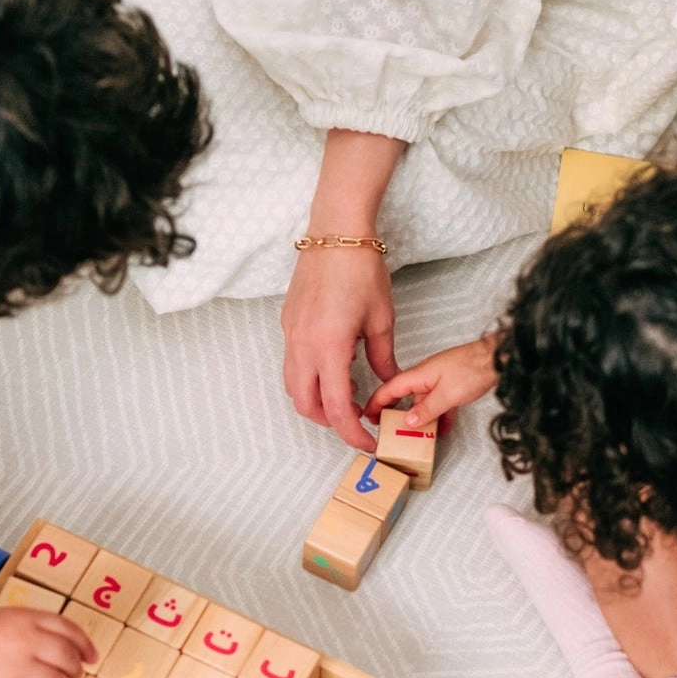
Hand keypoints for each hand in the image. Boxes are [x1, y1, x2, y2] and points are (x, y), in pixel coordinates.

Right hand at [282, 248, 396, 452]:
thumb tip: (389, 383)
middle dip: (331, 422)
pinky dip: (310, 378)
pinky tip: (336, 367)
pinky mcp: (287, 324)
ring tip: (348, 394)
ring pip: (294, 387)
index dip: (351, 433)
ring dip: (317, 401)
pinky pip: (292, 364)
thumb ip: (384, 358)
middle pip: (306, 406)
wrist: (335, 234)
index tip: (368, 442)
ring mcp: (290, 335)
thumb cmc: (361, 270)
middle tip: (358, 420)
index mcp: (328, 348)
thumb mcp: (382, 320)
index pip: (335, 408)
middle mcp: (302, 346)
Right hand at [365, 337, 496, 428]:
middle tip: (388, 427)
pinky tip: (442, 428)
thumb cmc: (472, 368)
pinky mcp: (452, 385)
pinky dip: (438, 416)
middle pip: (403, 395)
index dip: (376, 403)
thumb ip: (427, 409)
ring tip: (416, 434)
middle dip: (394, 412)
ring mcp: (439, 380)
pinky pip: (439, 403)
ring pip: (422, 401)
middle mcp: (425, 376)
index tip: (369, 416)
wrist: (496, 359)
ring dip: (419, 418)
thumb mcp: (447, 395)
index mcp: (418, 375)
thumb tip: (410, 421)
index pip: (389, 389)